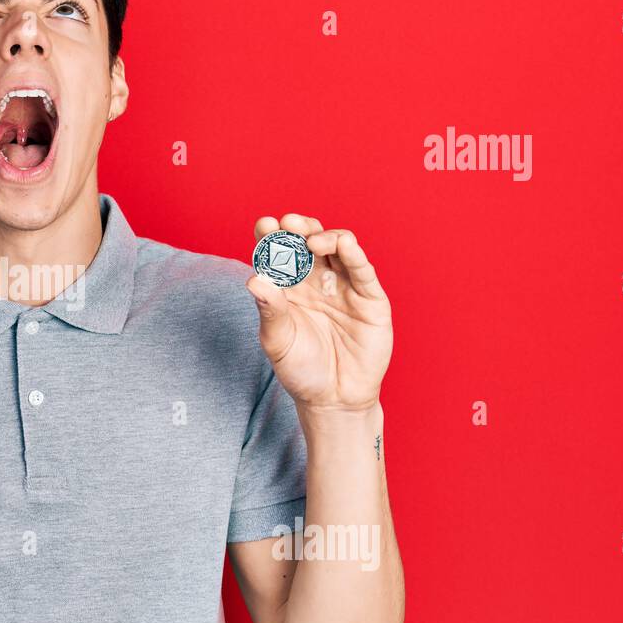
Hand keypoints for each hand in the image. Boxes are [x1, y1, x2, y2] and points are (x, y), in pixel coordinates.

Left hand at [247, 214, 391, 413]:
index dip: (272, 236)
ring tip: (310, 240)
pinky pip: (362, 270)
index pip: (278, 253)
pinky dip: (353, 253)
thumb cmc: (301, 369)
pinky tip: (342, 243)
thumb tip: (253, 279)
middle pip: (307, 242)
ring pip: (337, 248)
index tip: (264, 226)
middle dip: (298, 228)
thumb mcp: (279, 341)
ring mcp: (343, 286)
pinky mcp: (369, 298)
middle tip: (287, 223)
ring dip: (324, 236)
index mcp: (288, 286)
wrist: (333, 398)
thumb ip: (269, 310)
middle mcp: (316, 280)